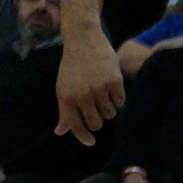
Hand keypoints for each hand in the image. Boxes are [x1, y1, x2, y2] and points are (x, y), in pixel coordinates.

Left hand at [53, 20, 123, 142]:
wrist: (83, 41)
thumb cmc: (72, 67)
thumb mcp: (62, 88)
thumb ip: (64, 111)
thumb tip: (61, 132)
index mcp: (66, 98)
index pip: (76, 126)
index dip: (84, 137)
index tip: (90, 142)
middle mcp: (82, 96)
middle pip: (96, 123)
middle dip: (98, 120)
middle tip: (97, 108)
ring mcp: (99, 89)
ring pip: (110, 113)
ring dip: (108, 107)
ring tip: (102, 93)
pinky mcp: (114, 82)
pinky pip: (121, 101)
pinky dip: (117, 97)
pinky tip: (110, 85)